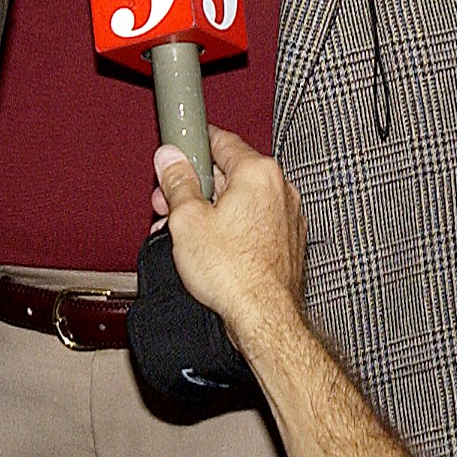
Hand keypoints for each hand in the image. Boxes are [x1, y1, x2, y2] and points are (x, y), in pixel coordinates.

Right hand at [153, 127, 308, 332]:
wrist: (264, 316)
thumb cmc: (233, 273)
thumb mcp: (187, 220)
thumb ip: (177, 183)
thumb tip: (170, 160)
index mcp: (258, 172)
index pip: (221, 140)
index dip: (193, 145)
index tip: (178, 152)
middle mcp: (279, 188)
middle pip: (230, 172)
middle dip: (196, 185)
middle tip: (169, 201)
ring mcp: (287, 216)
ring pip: (241, 200)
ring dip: (211, 209)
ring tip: (184, 230)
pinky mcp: (287, 241)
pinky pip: (254, 222)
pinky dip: (231, 227)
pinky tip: (209, 246)